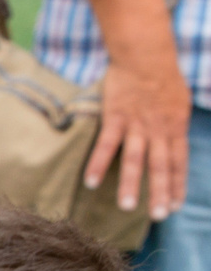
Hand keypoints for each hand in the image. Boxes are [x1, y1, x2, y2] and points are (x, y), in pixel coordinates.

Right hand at [94, 56, 189, 215]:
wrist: (146, 55)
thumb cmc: (163, 77)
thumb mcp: (179, 103)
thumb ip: (174, 127)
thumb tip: (173, 147)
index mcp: (175, 126)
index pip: (179, 161)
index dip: (177, 184)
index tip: (174, 206)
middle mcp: (158, 129)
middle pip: (160, 165)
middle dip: (159, 192)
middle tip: (158, 216)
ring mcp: (137, 124)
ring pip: (135, 159)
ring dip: (131, 183)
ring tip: (126, 207)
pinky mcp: (116, 118)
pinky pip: (106, 144)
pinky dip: (98, 163)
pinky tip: (90, 183)